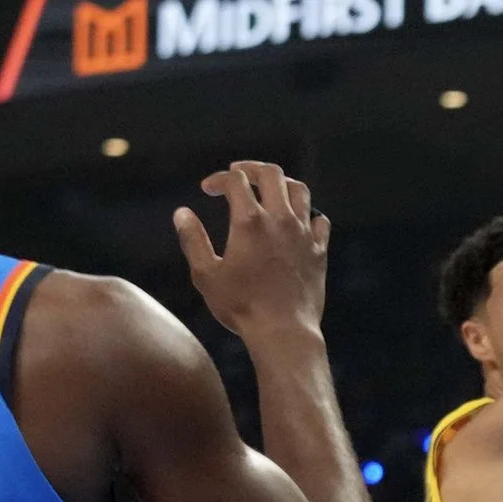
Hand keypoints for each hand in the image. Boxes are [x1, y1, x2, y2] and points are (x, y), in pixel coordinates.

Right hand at [174, 161, 330, 340]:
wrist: (283, 333)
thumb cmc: (240, 307)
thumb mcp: (205, 275)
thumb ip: (192, 240)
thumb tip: (182, 213)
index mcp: (249, 221)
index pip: (234, 180)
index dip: (218, 178)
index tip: (208, 189)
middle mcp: (280, 220)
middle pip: (271, 174)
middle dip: (251, 168)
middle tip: (239, 173)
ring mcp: (303, 234)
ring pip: (299, 191)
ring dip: (282, 184)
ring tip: (270, 189)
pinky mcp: (319, 251)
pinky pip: (320, 220)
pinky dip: (308, 213)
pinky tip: (298, 220)